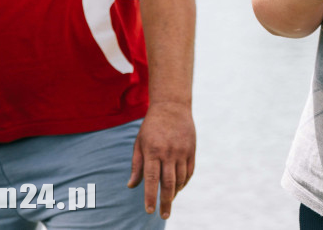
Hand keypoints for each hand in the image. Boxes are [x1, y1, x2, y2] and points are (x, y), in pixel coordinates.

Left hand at [127, 101, 195, 218]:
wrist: (172, 107)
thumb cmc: (151, 127)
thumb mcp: (139, 143)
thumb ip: (136, 165)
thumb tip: (131, 186)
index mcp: (153, 151)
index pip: (151, 179)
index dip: (150, 196)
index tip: (149, 210)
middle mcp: (168, 152)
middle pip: (168, 183)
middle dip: (166, 202)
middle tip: (164, 215)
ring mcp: (182, 151)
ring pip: (180, 179)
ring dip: (175, 192)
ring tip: (169, 200)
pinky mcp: (192, 150)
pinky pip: (189, 171)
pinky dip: (184, 182)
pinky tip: (178, 187)